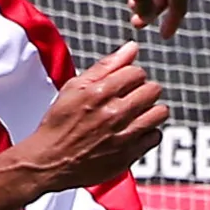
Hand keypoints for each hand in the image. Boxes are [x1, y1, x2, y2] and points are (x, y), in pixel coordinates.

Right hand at [17, 42, 167, 191]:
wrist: (50, 161)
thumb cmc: (60, 122)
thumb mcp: (73, 88)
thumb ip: (105, 66)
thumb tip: (132, 47)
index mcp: (99, 92)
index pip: (137, 72)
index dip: (131, 76)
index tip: (122, 85)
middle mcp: (114, 113)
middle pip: (152, 90)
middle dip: (143, 91)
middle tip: (130, 99)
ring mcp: (123, 136)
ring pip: (159, 112)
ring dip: (150, 111)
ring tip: (135, 115)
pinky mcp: (128, 155)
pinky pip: (155, 136)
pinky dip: (147, 134)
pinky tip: (132, 133)